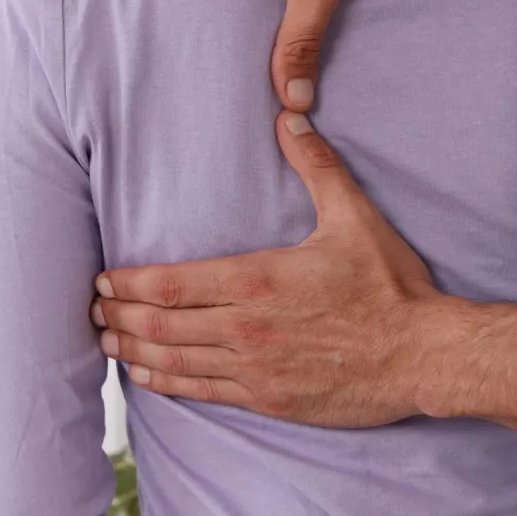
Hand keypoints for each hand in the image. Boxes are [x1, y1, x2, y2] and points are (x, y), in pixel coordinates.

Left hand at [93, 115, 447, 426]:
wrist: (422, 354)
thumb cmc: (391, 289)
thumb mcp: (355, 218)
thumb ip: (316, 167)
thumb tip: (289, 116)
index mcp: (257, 281)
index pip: (170, 283)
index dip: (127, 282)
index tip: (103, 279)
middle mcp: (246, 328)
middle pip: (160, 323)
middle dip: (119, 315)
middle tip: (94, 308)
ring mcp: (255, 368)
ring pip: (173, 360)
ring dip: (133, 348)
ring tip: (107, 338)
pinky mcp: (270, 398)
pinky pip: (202, 391)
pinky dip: (166, 383)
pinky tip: (145, 375)